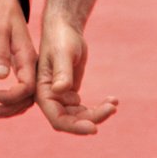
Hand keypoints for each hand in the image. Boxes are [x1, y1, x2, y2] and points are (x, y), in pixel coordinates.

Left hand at [0, 0, 36, 117]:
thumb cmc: (0, 12)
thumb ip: (0, 52)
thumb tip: (1, 76)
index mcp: (27, 57)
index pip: (26, 88)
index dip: (11, 96)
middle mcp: (30, 64)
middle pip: (27, 97)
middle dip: (8, 108)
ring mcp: (26, 65)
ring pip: (24, 95)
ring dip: (8, 106)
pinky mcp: (20, 63)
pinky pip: (20, 87)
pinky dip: (9, 98)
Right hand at [36, 17, 117, 133]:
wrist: (64, 29)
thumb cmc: (60, 38)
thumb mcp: (62, 53)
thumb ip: (62, 72)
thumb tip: (60, 91)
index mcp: (43, 92)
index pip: (57, 119)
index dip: (74, 127)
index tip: (94, 128)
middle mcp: (50, 98)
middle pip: (71, 120)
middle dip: (91, 119)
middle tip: (111, 109)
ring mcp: (61, 98)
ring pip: (80, 117)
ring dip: (98, 113)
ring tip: (113, 103)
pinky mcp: (71, 94)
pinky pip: (85, 109)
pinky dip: (99, 107)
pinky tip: (113, 100)